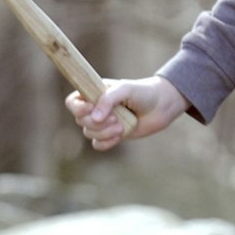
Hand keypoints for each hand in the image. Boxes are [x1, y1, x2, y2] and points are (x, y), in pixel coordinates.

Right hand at [66, 76, 189, 151]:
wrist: (162, 106)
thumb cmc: (143, 92)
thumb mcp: (125, 89)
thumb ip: (108, 100)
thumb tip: (95, 118)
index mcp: (94, 92)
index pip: (72, 102)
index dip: (77, 108)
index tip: (90, 108)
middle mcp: (95, 108)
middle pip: (80, 120)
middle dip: (96, 122)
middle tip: (114, 117)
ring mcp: (103, 123)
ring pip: (89, 133)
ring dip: (104, 132)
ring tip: (121, 126)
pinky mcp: (112, 135)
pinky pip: (98, 145)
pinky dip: (106, 143)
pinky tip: (119, 136)